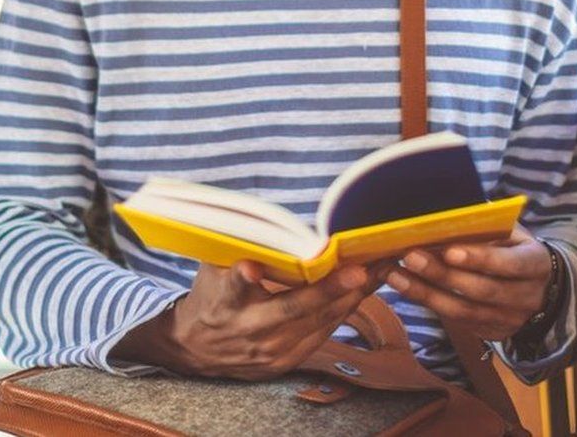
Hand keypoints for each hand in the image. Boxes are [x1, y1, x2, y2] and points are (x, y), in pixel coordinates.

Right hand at [113, 261, 382, 380]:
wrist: (196, 349)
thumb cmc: (210, 296)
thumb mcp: (210, 268)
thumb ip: (234, 247)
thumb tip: (259, 214)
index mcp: (223, 302)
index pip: (231, 288)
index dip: (241, 278)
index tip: (250, 268)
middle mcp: (248, 329)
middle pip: (289, 310)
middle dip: (327, 291)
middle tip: (358, 271)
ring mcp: (269, 350)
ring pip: (317, 322)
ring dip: (351, 296)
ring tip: (380, 270)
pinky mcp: (286, 361)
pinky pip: (323, 333)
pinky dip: (345, 309)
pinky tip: (367, 288)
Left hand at [384, 225, 551, 340]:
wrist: (540, 292)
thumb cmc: (516, 251)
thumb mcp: (514, 235)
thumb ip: (490, 226)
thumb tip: (453, 211)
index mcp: (536, 264)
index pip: (512, 264)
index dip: (482, 259)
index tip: (450, 251)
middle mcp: (526, 297)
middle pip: (482, 290)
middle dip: (443, 274)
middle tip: (411, 256)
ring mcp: (508, 319)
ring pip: (463, 311)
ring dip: (425, 292)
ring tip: (395, 274)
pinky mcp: (490, 333)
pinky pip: (455, 321)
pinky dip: (427, 302)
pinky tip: (403, 286)